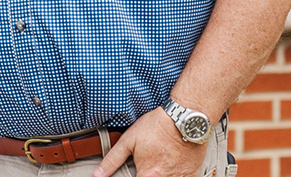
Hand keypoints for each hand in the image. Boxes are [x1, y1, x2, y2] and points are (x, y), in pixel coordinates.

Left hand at [92, 107, 206, 176]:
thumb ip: (112, 159)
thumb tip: (98, 174)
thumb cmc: (157, 126)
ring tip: (158, 166)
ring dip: (160, 176)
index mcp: (148, 174)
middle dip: (148, 176)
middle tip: (147, 168)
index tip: (136, 173)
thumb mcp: (128, 140)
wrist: (184, 119)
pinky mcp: (192, 174)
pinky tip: (171, 169)